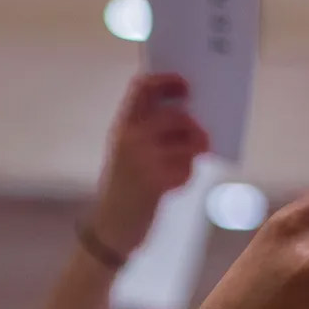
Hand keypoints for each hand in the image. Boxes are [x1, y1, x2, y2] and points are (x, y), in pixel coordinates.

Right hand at [87, 74, 211, 255]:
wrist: (110, 228)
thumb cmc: (123, 188)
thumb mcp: (125, 152)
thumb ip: (146, 128)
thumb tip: (188, 110)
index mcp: (121, 127)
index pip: (143, 88)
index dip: (168, 80)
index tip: (185, 86)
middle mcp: (130, 139)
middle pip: (178, 116)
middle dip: (194, 128)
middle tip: (199, 139)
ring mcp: (144, 160)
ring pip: (189, 142)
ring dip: (193, 155)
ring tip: (181, 167)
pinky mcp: (158, 182)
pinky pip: (188, 168)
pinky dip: (187, 176)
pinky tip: (172, 185)